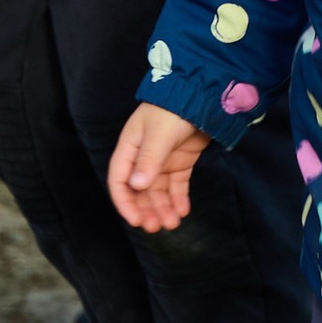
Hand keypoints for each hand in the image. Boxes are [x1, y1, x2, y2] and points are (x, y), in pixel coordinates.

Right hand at [108, 103, 207, 235]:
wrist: (201, 94)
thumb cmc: (173, 110)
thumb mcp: (158, 134)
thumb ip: (148, 160)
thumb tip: (136, 186)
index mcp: (130, 148)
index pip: (120, 180)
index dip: (125, 202)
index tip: (135, 220)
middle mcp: (143, 157)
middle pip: (140, 190)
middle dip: (146, 209)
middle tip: (155, 228)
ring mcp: (162, 160)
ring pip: (158, 191)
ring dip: (163, 208)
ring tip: (172, 224)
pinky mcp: (181, 161)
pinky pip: (176, 185)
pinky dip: (178, 199)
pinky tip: (183, 211)